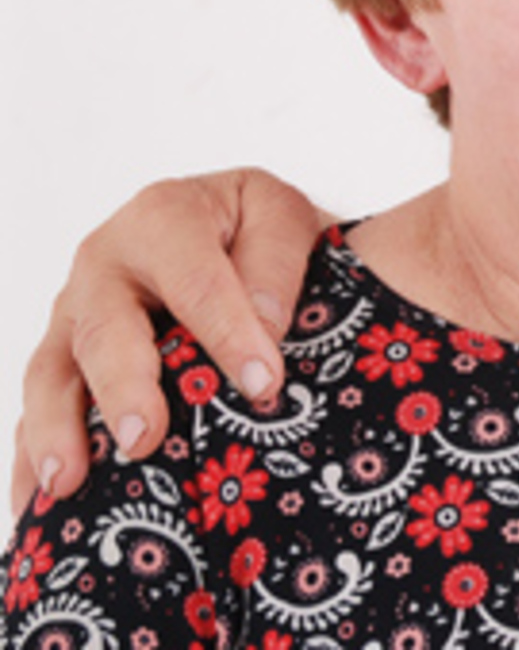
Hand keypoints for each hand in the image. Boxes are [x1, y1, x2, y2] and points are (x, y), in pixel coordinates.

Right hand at [10, 168, 329, 516]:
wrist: (232, 229)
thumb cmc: (259, 229)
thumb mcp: (281, 216)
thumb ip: (277, 258)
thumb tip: (267, 323)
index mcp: (164, 217)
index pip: (197, 279)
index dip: (228, 331)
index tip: (263, 385)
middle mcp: (104, 263)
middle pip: (105, 329)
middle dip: (123, 386)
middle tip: (142, 438)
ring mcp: (71, 315)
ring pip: (52, 374)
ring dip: (57, 431)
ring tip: (68, 484)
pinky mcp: (59, 361)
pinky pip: (35, 413)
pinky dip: (32, 460)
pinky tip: (34, 508)